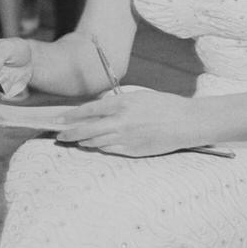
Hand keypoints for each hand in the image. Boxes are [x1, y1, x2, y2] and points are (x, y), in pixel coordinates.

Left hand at [56, 87, 195, 156]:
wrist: (186, 122)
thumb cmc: (165, 105)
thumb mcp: (139, 96)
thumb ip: (118, 103)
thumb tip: (99, 109)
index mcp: (122, 104)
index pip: (89, 110)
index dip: (72, 116)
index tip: (60, 119)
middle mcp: (121, 122)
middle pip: (87, 130)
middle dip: (70, 133)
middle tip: (59, 135)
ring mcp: (127, 138)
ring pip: (97, 142)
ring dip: (84, 141)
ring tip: (76, 140)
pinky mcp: (134, 151)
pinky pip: (111, 150)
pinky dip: (101, 147)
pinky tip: (96, 145)